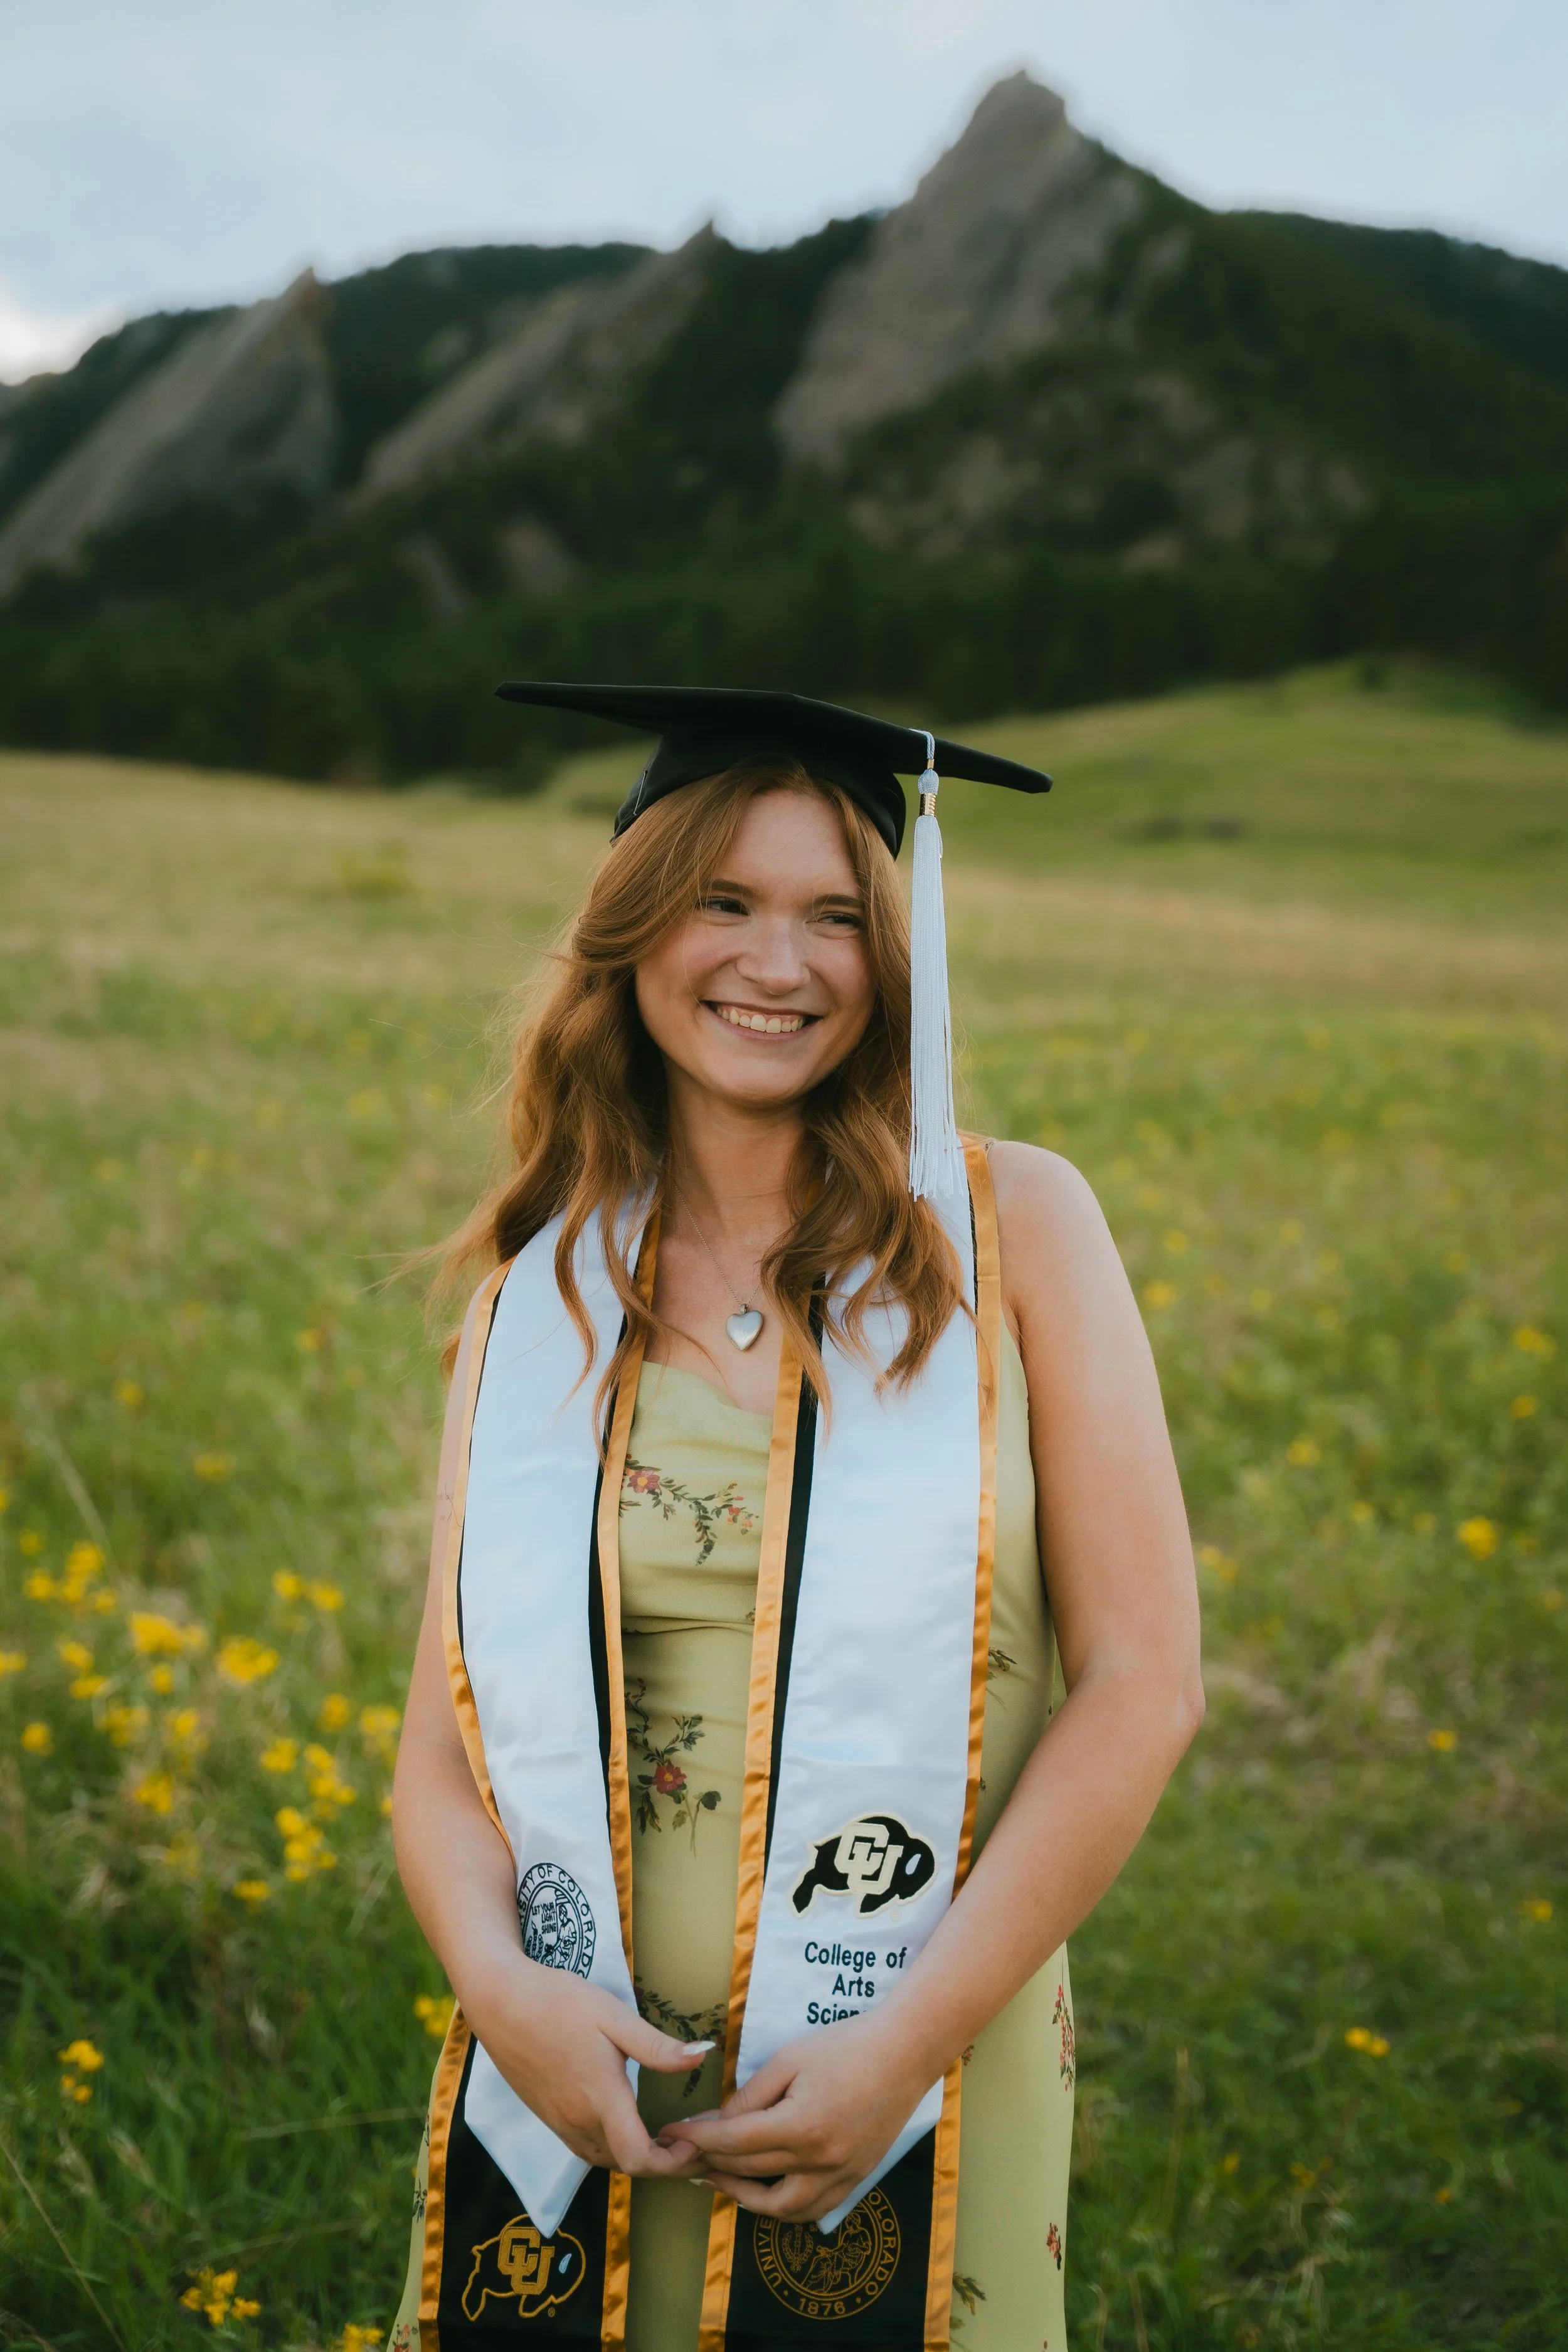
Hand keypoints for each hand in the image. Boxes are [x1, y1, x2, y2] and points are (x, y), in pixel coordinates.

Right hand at [465, 1953, 713, 2177]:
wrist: (499, 2000)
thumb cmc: (558, 2002)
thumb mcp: (614, 2016)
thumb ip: (657, 2046)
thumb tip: (702, 2056)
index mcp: (600, 2097)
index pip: (639, 2159)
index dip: (673, 2163)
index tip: (694, 2143)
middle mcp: (577, 2120)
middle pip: (626, 2165)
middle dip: (663, 2162)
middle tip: (690, 2140)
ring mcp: (558, 2122)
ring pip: (604, 2160)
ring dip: (636, 2157)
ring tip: (664, 2135)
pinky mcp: (546, 2116)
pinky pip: (585, 2148)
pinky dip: (611, 2148)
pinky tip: (624, 2124)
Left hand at [654, 2008, 936, 2220]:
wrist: (905, 2052)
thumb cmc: (846, 2045)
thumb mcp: (790, 2059)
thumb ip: (751, 2095)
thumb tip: (720, 2122)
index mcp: (801, 2127)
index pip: (734, 2143)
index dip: (697, 2139)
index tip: (671, 2133)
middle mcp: (821, 2162)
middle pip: (750, 2172)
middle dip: (710, 2162)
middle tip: (684, 2152)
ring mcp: (841, 2176)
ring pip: (780, 2208)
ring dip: (743, 2197)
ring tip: (716, 2179)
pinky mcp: (855, 2179)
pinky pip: (812, 2208)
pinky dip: (783, 2207)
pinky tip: (763, 2191)